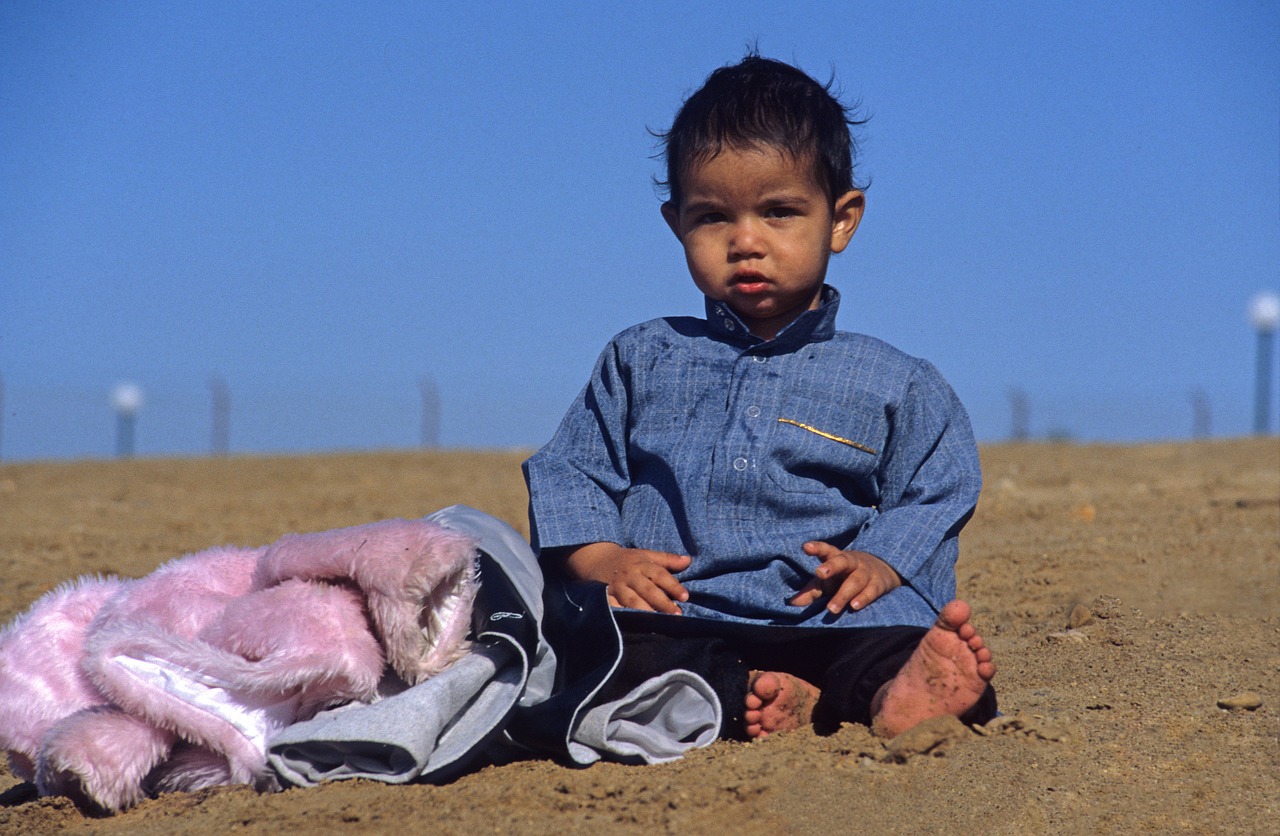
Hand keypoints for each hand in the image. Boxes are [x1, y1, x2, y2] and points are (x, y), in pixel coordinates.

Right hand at [555, 542, 690, 614]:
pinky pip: (615, 608)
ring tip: (659, 623)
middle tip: (676, 614)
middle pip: (647, 589)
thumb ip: (667, 559)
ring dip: (645, 611)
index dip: (672, 585)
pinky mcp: (607, 597)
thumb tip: (688, 560)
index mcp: (641, 564)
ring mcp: (617, 587)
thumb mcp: (645, 554)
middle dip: (662, 603)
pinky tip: (635, 624)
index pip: (659, 574)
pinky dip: (623, 616)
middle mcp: (629, 576)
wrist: (596, 559)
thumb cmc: (627, 560)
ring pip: (632, 601)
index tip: (685, 597)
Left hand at [788, 542, 901, 614]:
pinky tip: (854, 607)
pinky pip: (871, 591)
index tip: (805, 547)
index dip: (816, 548)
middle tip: (819, 573)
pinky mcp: (878, 584)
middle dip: (831, 566)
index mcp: (836, 557)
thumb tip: (791, 603)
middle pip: (842, 561)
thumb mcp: (828, 581)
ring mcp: (866, 572)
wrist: (882, 570)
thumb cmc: (845, 577)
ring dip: (843, 595)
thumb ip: (811, 591)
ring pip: (855, 581)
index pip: (826, 550)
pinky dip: (863, 598)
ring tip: (831, 608)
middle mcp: (852, 562)